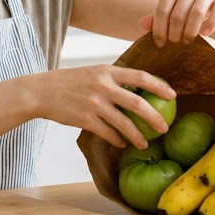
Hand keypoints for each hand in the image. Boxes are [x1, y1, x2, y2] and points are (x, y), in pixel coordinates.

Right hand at [26, 66, 175, 149]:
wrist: (41, 91)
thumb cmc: (69, 82)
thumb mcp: (92, 72)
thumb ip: (112, 79)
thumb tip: (137, 89)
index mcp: (107, 71)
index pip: (140, 77)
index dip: (159, 86)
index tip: (173, 95)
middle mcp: (102, 86)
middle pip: (137, 103)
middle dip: (154, 118)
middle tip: (164, 128)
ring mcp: (94, 103)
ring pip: (124, 123)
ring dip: (137, 136)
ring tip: (145, 144)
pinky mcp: (85, 119)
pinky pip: (108, 133)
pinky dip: (117, 140)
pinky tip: (122, 144)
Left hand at [139, 0, 214, 46]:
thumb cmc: (193, 3)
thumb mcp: (176, 6)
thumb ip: (160, 15)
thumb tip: (142, 24)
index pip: (162, 9)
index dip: (159, 29)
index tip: (160, 44)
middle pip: (178, 14)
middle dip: (175, 33)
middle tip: (176, 44)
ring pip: (196, 13)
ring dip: (190, 31)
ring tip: (187, 42)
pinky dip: (210, 25)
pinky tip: (205, 35)